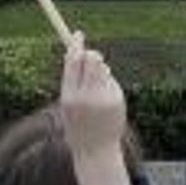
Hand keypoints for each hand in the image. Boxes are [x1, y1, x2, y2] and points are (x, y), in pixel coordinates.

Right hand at [59, 33, 131, 184]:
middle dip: (91, 54)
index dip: (75, 45)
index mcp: (69, 96)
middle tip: (90, 57)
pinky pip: (111, 81)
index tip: (77, 34)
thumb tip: (78, 53)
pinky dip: (108, 83)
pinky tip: (105, 101)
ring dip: (101, 70)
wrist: (94, 151)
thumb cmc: (78, 126)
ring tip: (96, 88)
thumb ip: (73, 81)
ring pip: (103, 68)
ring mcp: (103, 97)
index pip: (73, 62)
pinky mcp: (117, 99)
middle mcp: (86, 95)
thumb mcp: (68, 104)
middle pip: (92, 59)